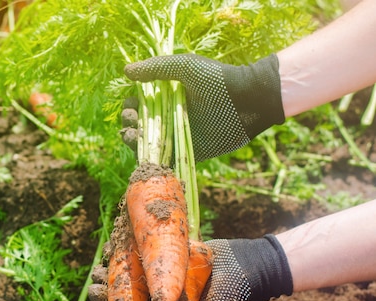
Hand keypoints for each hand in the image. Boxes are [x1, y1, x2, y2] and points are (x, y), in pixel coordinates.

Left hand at [87, 234, 292, 300]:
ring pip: (129, 279)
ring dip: (112, 274)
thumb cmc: (235, 296)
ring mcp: (160, 279)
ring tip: (96, 268)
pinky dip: (124, 251)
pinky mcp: (163, 258)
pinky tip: (110, 246)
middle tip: (93, 289)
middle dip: (108, 298)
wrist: (248, 262)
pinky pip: (139, 255)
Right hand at [123, 54, 284, 160]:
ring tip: (131, 134)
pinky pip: (165, 159)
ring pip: (148, 143)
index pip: (140, 105)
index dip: (130, 106)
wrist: (248, 99)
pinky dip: (152, 159)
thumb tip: (127, 70)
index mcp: (168, 97)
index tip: (130, 105)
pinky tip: (144, 153)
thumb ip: (155, 68)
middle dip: (129, 122)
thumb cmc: (217, 79)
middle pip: (140, 124)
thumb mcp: (184, 66)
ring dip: (134, 140)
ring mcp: (179, 135)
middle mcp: (171, 117)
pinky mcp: (188, 151)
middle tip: (131, 119)